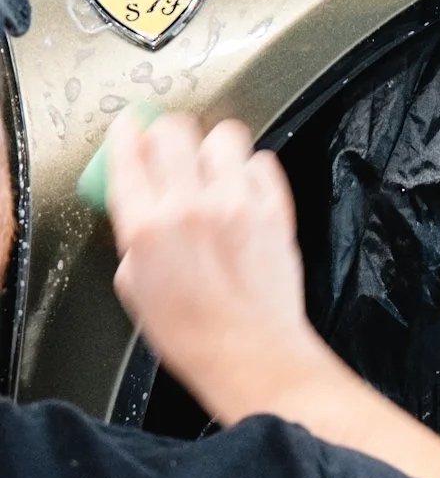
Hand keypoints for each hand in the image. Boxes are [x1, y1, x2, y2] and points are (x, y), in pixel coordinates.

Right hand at [106, 112, 329, 417]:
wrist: (250, 351)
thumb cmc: (191, 331)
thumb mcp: (135, 285)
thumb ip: (134, 236)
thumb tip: (138, 206)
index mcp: (145, 225)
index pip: (127, 153)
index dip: (126, 132)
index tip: (129, 126)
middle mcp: (190, 206)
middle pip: (174, 130)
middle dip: (168, 132)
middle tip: (170, 144)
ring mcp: (237, 205)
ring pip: (224, 137)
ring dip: (214, 146)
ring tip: (213, 165)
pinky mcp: (275, 211)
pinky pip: (263, 163)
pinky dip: (251, 169)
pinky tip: (244, 187)